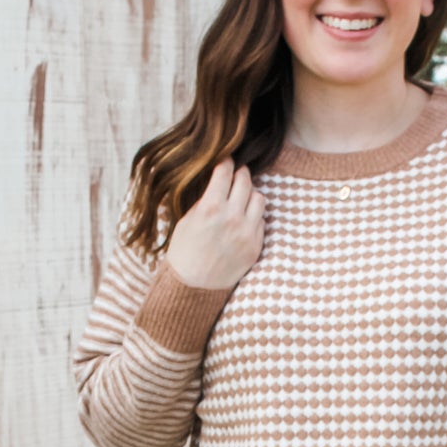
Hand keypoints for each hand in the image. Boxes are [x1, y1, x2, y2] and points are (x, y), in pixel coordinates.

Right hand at [165, 159, 264, 291]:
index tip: (225, 159)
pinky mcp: (255, 246)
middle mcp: (232, 218)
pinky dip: (253, 218)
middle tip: (235, 175)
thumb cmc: (184, 252)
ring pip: (259, 198)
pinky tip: (241, 222)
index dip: (225, 161)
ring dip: (250, 195)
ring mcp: (247, 233)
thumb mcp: (187, 220)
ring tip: (240, 200)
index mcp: (211, 208)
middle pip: (245, 180)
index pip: (225, 171)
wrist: (193, 287)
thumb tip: (219, 182)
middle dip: (239, 174)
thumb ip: (206, 199)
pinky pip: (261, 221)